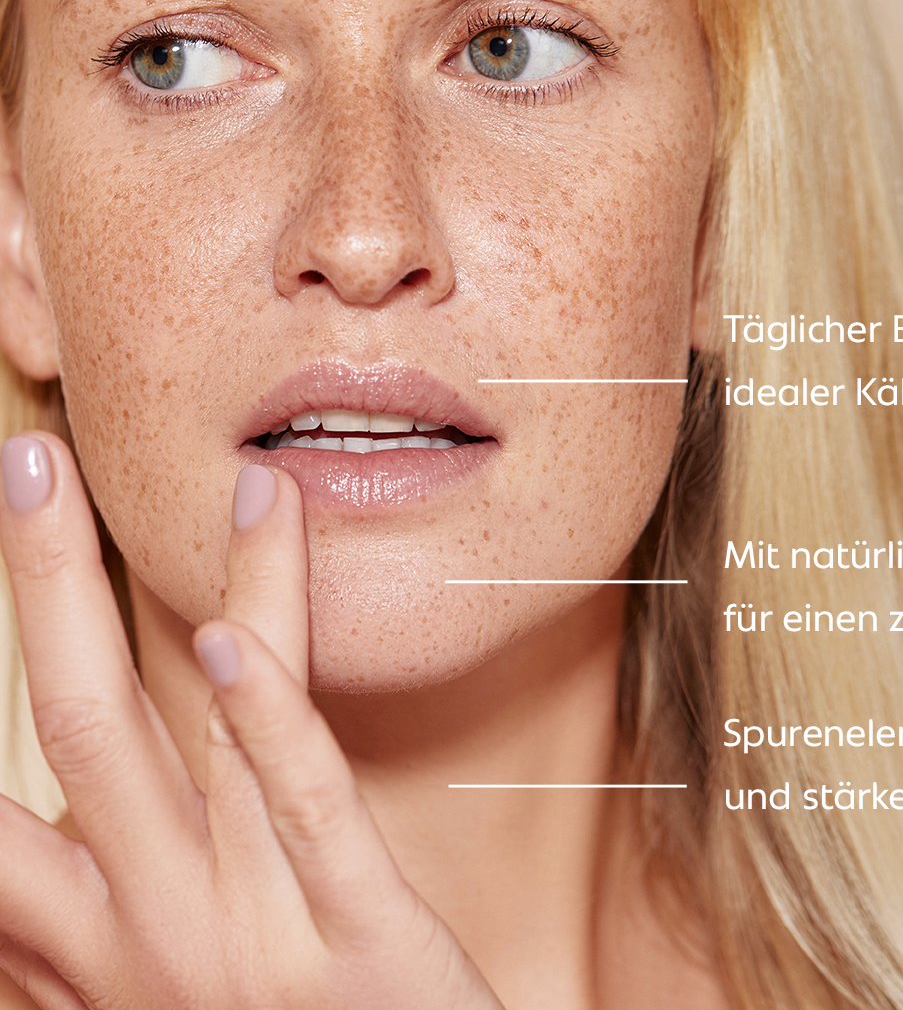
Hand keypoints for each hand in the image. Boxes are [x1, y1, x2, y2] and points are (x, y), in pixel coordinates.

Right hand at [0, 433, 502, 1009]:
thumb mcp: (142, 996)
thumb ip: (68, 935)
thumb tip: (28, 839)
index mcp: (90, 939)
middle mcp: (146, 925)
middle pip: (69, 718)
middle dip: (38, 582)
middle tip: (20, 458)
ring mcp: (247, 926)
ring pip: (175, 731)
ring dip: (121, 596)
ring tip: (84, 475)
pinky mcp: (357, 931)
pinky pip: (301, 805)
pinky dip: (260, 715)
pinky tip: (225, 638)